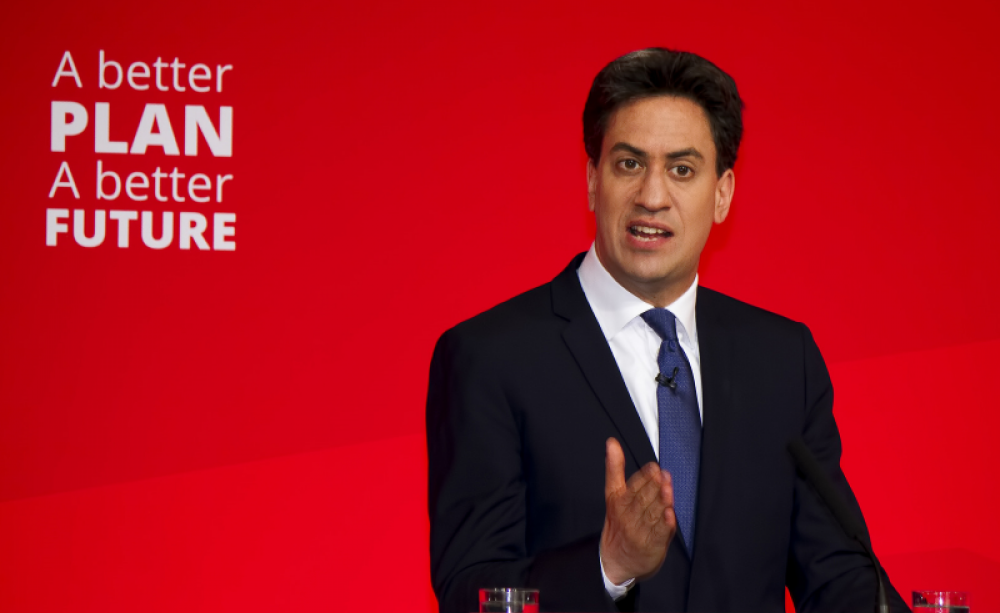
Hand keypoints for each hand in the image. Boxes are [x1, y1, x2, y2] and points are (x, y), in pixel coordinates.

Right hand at [599, 437, 675, 584]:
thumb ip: (615, 468)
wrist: (616, 560)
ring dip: (661, 501)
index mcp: (619, 502)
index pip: (632, 486)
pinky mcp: (651, 545)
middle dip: (654, 486)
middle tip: (663, 475)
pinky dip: (664, 524)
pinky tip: (669, 514)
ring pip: (652, 513)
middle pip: (643, 498)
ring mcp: (639, 532)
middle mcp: (628, 516)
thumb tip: (612, 443)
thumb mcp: (613, 494)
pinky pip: (658, 533)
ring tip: (668, 489)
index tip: (653, 468)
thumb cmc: (619, 523)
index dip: (643, 477)